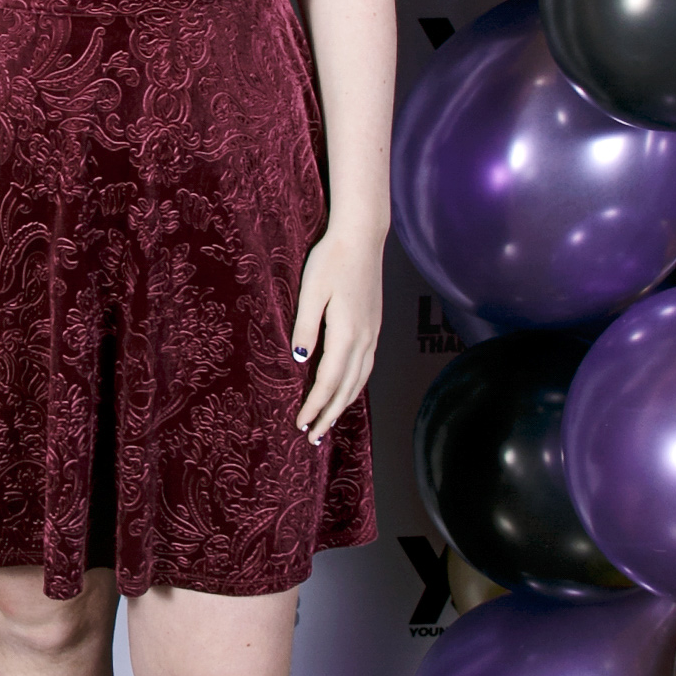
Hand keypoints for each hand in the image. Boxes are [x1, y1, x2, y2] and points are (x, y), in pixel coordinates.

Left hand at [291, 223, 384, 445]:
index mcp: (346, 333)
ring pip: (360, 380)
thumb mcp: (311, 291)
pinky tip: (348, 390)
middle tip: (314, 438)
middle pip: (347, 388)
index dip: (315, 405)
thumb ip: (305, 327)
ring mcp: (373, 333)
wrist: (362, 237)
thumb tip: (301, 360)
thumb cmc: (332, 259)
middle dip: (330, 415)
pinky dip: (355, 385)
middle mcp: (364, 339)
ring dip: (344, 404)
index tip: (300, 423)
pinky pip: (366, 367)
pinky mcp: (374, 326)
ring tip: (330, 423)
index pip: (329, 381)